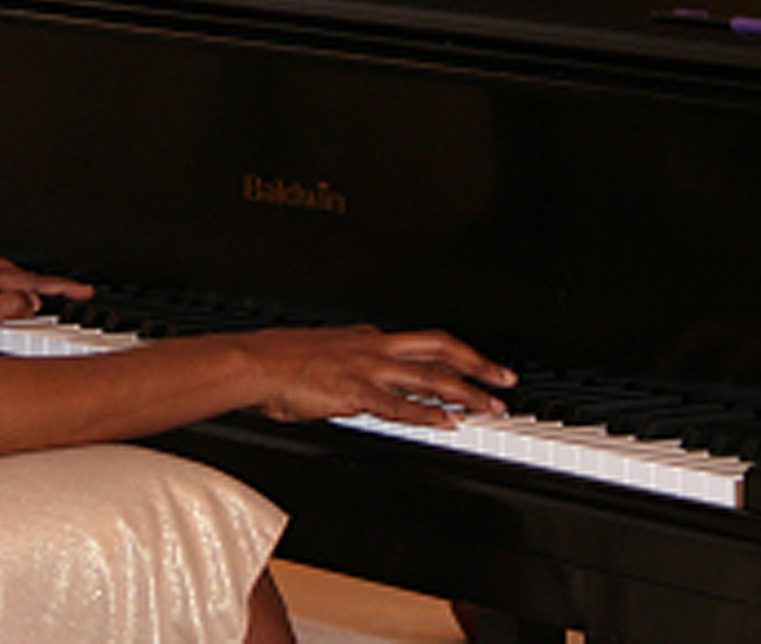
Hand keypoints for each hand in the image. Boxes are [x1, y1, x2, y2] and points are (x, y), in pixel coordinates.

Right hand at [246, 325, 515, 426]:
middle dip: (477, 363)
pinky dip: (430, 414)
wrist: (254, 362)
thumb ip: (345, 364)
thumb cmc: (277, 362)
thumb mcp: (319, 354)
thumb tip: (355, 381)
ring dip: (466, 392)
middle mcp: (373, 347)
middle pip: (440, 348)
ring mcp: (367, 368)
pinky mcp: (355, 392)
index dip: (454, 356)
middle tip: (506, 378)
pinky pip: (401, 405)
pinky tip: (449, 423)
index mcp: (365, 337)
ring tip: (491, 407)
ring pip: (430, 377)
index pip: (420, 343)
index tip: (473, 367)